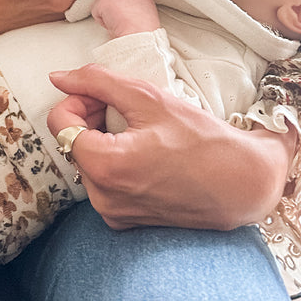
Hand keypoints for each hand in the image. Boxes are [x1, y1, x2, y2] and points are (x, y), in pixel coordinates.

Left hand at [47, 65, 296, 229]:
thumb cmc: (200, 138)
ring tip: (138, 131)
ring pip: (87, 162)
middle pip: (72, 143)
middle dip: (90, 118)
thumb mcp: (148, 98)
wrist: (241, 183)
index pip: (59, 123)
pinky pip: (103, 183)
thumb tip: (58, 77)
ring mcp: (113, 214)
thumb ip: (98, 82)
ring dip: (102, 140)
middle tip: (125, 108)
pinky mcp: (125, 222)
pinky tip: (143, 154)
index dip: (79, 99)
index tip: (105, 95)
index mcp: (105, 166)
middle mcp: (102, 197)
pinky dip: (114, 163)